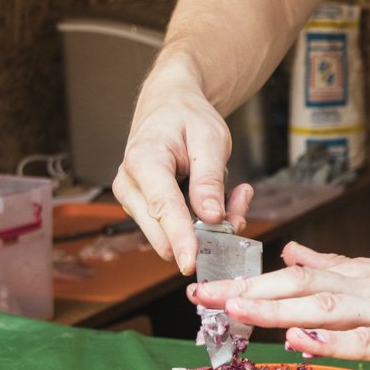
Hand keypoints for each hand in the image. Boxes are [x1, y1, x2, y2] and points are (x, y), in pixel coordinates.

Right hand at [111, 66, 253, 274]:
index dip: (180, 238)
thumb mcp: (210, 139)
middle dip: (204, 233)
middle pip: (162, 232)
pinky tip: (217, 200)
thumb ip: (209, 179)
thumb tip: (210, 218)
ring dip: (207, 227)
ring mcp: (133, 200)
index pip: (162, 208)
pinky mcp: (143, 210)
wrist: (169, 106)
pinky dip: (200, 223)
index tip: (190, 263)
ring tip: (234, 195)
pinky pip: (174, 230)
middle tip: (239, 207)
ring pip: (171, 236)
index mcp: (144, 160)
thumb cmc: (187, 117)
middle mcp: (130, 185)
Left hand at [188, 241, 369, 362]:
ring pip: (325, 308)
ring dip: (278, 309)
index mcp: (357, 276)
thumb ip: (336, 266)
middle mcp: (365, 288)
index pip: (293, 278)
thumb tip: (291, 254)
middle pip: (298, 289)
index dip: (248, 283)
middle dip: (248, 292)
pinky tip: (302, 341)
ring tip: (238, 309)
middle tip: (202, 295)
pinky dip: (333, 340)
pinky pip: (367, 340)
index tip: (207, 288)